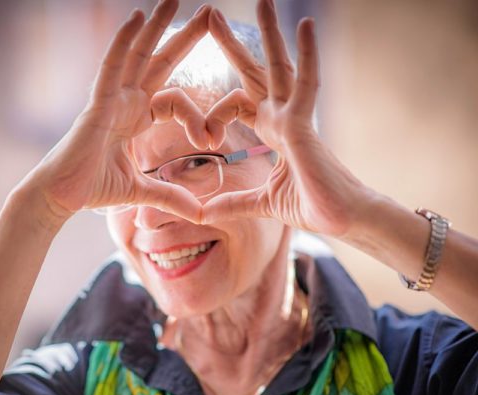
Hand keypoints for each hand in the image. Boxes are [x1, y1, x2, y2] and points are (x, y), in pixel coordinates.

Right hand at [22, 1, 211, 224]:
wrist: (61, 198)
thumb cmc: (91, 189)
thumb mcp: (141, 191)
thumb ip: (170, 196)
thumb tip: (199, 212)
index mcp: (136, 118)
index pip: (175, 99)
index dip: (197, 115)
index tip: (212, 138)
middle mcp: (125, 102)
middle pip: (159, 61)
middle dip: (184, 37)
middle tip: (209, 11)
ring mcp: (110, 99)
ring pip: (136, 55)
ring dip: (155, 26)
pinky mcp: (96, 104)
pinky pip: (111, 67)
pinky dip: (123, 42)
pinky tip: (135, 18)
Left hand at [200, 0, 371, 236]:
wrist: (344, 222)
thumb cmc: (312, 207)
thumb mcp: (261, 203)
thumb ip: (233, 203)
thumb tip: (203, 213)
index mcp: (272, 131)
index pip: (237, 104)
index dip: (214, 115)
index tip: (201, 138)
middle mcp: (283, 118)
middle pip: (255, 72)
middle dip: (233, 45)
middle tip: (213, 16)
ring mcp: (295, 118)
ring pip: (280, 66)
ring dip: (269, 33)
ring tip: (262, 0)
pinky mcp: (306, 125)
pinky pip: (306, 83)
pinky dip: (307, 54)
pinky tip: (304, 24)